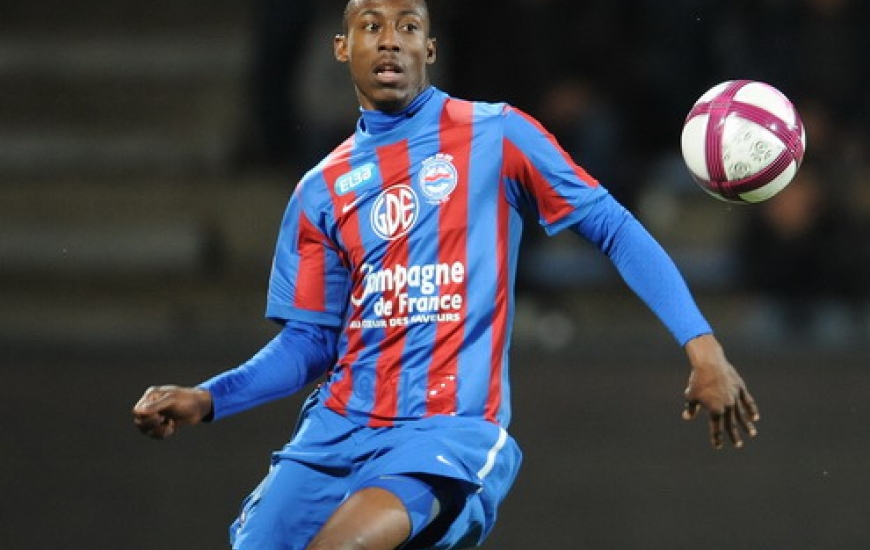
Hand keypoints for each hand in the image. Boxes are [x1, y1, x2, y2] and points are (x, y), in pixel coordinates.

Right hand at [132, 385, 212, 438]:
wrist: (201, 407)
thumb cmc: (187, 399)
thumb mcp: (171, 400)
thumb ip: (155, 406)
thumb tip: (138, 411)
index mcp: (151, 396)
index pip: (137, 411)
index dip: (145, 417)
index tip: (159, 416)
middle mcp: (152, 406)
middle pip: (139, 422)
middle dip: (151, 425)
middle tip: (163, 420)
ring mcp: (157, 415)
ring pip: (146, 430)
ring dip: (157, 432)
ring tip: (169, 427)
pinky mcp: (163, 424)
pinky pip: (155, 434)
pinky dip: (162, 434)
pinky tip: (172, 428)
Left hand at [682, 334, 759, 448]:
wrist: (709, 363)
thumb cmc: (697, 380)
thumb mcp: (690, 395)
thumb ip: (691, 408)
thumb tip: (687, 417)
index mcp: (715, 410)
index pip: (716, 428)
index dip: (717, 438)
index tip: (718, 446)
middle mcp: (727, 406)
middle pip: (731, 424)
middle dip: (734, 435)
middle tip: (738, 445)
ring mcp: (735, 398)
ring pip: (742, 415)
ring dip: (746, 425)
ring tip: (751, 434)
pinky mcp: (740, 388)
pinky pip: (747, 401)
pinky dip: (751, 409)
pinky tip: (755, 417)